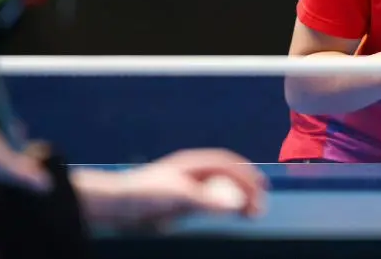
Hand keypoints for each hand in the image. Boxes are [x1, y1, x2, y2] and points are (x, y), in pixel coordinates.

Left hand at [91, 149, 267, 230]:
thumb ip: (208, 200)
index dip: (245, 174)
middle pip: (225, 176)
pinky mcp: (181, 204)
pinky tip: (231, 215)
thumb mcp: (179, 197)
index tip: (261, 188)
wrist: (118, 207)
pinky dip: (225, 208)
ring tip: (252, 213)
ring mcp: (186, 188)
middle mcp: (191, 173)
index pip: (226, 164)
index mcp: (191, 164)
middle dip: (245, 188)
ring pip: (220, 190)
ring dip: (237, 199)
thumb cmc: (145, 195)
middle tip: (260, 206)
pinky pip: (210, 203)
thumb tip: (236, 201)